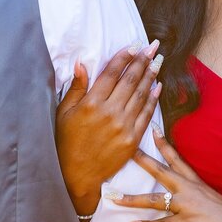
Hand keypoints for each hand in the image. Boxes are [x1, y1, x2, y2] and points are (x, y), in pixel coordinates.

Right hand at [56, 42, 162, 212]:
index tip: (133, 46)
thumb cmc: (65, 142)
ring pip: (141, 94)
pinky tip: (158, 86)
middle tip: (152, 47)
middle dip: (142, 61)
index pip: (111, 73)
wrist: (76, 175)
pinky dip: (153, 99)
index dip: (124, 57)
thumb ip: (76, 87)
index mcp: (91, 103)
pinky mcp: (132, 139)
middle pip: (130, 80)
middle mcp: (109, 112)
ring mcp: (123, 126)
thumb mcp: (64, 112)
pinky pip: (146, 114)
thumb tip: (81, 64)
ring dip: (151, 76)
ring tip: (158, 61)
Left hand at [115, 132, 221, 221]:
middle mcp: (188, 189)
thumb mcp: (213, 198)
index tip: (152, 129)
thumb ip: (198, 194)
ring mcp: (186, 206)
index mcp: (196, 182)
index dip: (164, 144)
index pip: (176, 158)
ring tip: (114, 198)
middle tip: (125, 151)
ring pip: (153, 200)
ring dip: (132, 200)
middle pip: (160, 171)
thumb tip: (188, 196)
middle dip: (141, 161)